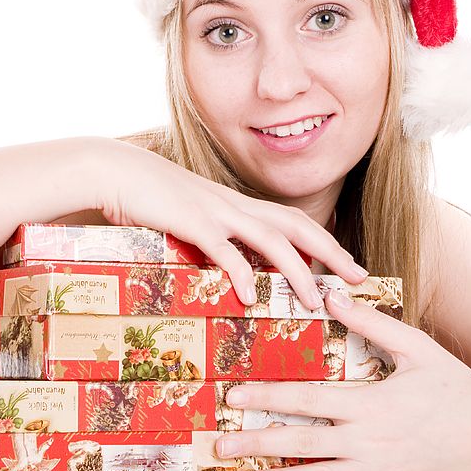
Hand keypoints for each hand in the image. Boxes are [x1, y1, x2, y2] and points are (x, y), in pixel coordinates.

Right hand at [92, 138, 366, 308]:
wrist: (113, 170)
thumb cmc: (147, 195)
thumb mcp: (187, 214)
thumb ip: (211, 234)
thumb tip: (227, 264)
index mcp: (236, 204)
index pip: (292, 220)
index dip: (324, 241)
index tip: (346, 264)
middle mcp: (234, 205)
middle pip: (297, 226)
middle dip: (331, 252)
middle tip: (358, 278)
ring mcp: (215, 211)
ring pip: (271, 240)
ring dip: (297, 271)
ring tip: (315, 300)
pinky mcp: (191, 221)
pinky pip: (224, 250)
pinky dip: (241, 273)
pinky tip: (251, 297)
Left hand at [214, 290, 470, 470]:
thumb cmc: (456, 389)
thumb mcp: (417, 349)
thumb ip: (373, 323)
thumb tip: (333, 297)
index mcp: (370, 404)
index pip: (307, 400)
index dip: (267, 398)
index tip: (235, 396)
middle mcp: (366, 442)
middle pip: (300, 443)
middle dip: (256, 443)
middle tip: (221, 445)